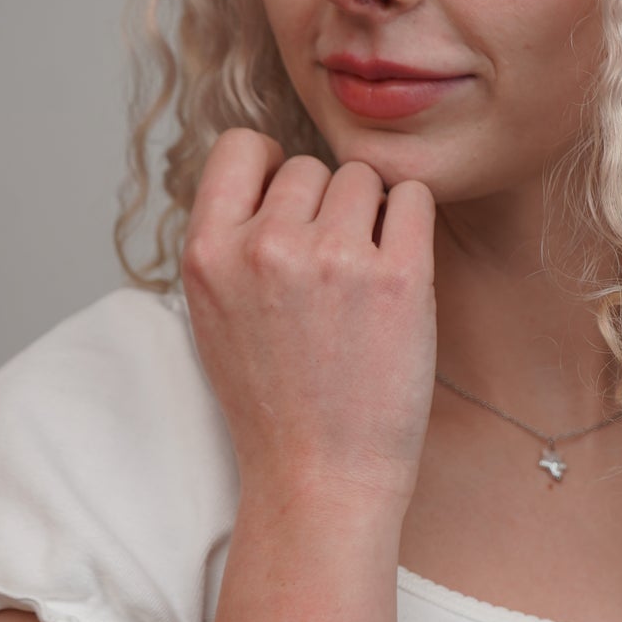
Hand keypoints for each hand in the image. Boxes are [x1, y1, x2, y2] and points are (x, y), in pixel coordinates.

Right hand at [181, 128, 437, 513]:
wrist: (319, 475)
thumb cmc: (272, 400)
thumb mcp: (215, 313)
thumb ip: (230, 239)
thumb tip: (272, 169)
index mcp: (207, 252)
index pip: (242, 146)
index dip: (272, 169)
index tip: (291, 210)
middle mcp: (264, 246)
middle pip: (311, 167)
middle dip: (326, 207)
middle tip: (331, 274)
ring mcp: (332, 259)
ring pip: (363, 179)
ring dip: (371, 216)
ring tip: (361, 281)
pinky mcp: (397, 277)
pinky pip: (415, 199)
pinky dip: (412, 224)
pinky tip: (398, 272)